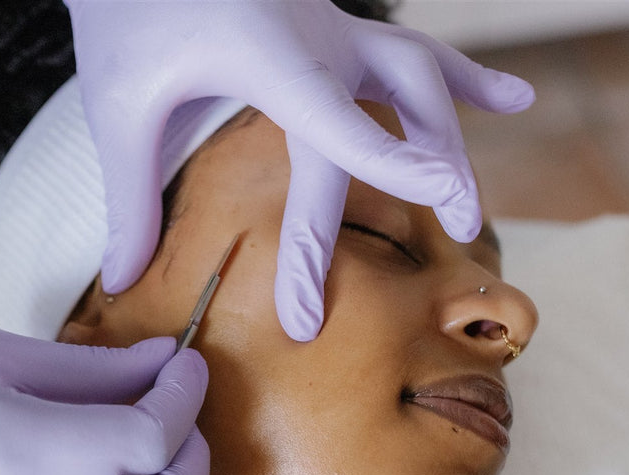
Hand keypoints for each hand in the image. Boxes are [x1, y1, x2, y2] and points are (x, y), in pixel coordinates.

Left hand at [66, 0, 533, 340]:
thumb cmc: (127, 8)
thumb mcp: (114, 101)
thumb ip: (129, 194)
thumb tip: (122, 280)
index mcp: (270, 55)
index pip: (343, 125)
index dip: (399, 165)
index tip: (448, 202)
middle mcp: (318, 39)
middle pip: (371, 132)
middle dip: (376, 209)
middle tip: (361, 292)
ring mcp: (336, 29)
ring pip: (419, 82)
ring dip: (447, 145)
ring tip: (469, 214)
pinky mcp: (336, 28)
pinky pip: (415, 54)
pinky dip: (465, 79)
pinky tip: (513, 100)